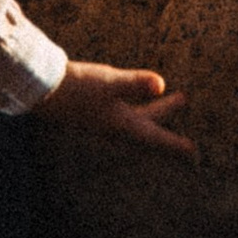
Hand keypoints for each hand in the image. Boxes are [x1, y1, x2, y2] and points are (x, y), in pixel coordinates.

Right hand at [35, 59, 195, 156]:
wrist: (42, 92)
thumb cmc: (77, 89)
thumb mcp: (109, 83)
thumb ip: (135, 83)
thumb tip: (160, 84)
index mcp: (124, 126)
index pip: (157, 139)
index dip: (178, 146)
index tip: (195, 154)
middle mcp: (116, 127)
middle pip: (151, 125)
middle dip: (169, 114)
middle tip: (185, 101)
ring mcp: (105, 121)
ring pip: (139, 119)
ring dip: (156, 110)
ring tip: (173, 96)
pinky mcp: (95, 112)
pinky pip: (126, 113)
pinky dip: (140, 107)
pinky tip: (135, 96)